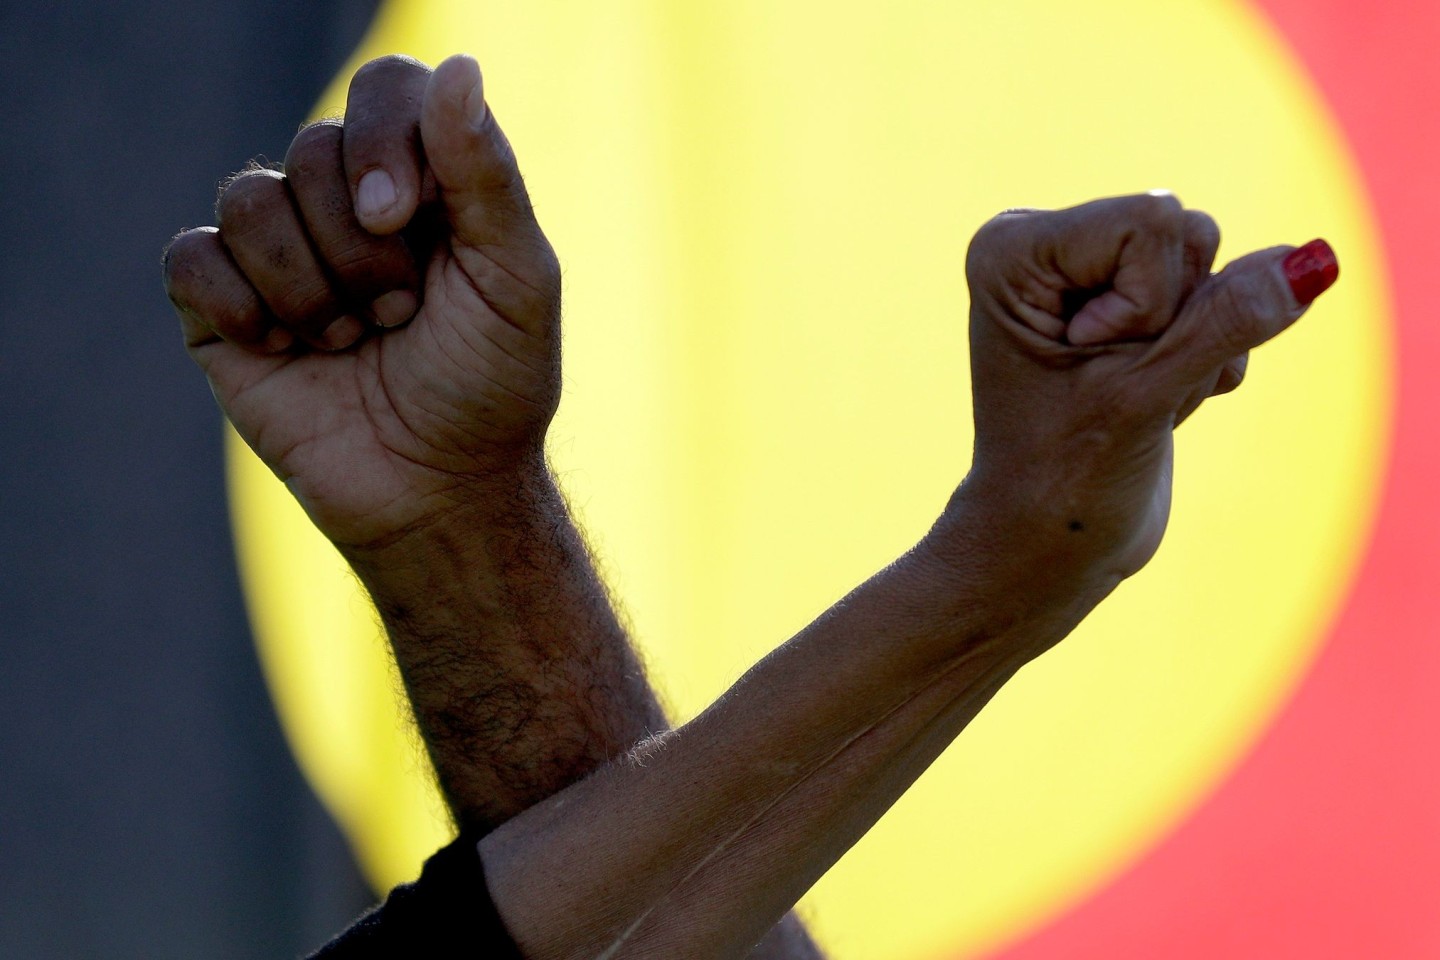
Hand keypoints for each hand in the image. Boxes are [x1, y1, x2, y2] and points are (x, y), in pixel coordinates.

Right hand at [163, 54, 559, 548]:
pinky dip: (240, 303)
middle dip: (362, 248)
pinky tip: (285, 349)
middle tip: (401, 315)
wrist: (439, 492)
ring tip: (353, 342)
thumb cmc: (491, 386)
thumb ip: (485, 174)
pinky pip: (189, 257)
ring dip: (310, 286)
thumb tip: (458, 66)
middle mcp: (345, 205)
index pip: (383, 89)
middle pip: (312, 150)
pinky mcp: (223, 310)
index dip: (383, 138)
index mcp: (422, 184)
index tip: (403, 215)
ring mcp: (280, 255)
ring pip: (249, 200)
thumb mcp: (515, 279)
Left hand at [956, 193, 1336, 591]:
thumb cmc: (1064, 479)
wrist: (1049, 545)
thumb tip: (1312, 260)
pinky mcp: (1133, 305)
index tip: (1087, 364)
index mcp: (1014, 247)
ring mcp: (1091, 273)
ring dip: (1197, 346)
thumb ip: (1227, 321)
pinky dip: (1207, 360)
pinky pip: (1223, 299)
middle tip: (1116, 386)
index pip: (1152, 220)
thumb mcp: (1144, 395)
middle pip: (1185, 233)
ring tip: (1134, 396)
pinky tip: (1154, 400)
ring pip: (1212, 264)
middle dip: (1177, 322)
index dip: (1147, 305)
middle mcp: (1044, 245)